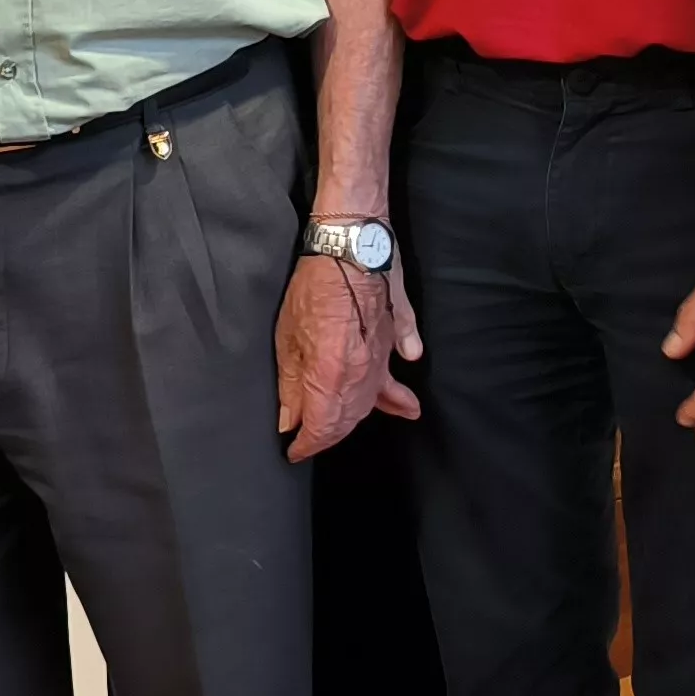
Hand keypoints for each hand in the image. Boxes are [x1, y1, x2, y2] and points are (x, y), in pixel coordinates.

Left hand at [278, 251, 420, 460]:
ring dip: (361, 416)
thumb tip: (290, 419)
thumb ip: (292, 384)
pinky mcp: (397, 336)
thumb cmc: (315, 284)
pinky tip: (406, 403)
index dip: (306, 445)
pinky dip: (399, 391)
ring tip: (353, 427)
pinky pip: (398, 371)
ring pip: (374, 399)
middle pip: (350, 418)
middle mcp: (364, 373)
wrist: (353, 244)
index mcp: (334, 376)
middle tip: (312, 440)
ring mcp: (385, 355)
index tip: (294, 451)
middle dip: (330, 434)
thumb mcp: (288, 337)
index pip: (322, 427)